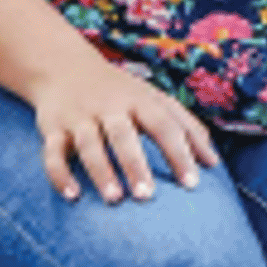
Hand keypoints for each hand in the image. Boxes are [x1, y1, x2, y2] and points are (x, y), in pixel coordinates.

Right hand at [32, 54, 218, 203]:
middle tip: (148, 196)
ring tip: (114, 199)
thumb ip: (187, 127)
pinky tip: (73, 196)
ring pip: (88, 144)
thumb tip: (214, 162)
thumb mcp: (155, 100)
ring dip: (100, 171)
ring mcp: (79, 117)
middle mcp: (109, 107)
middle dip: (134, 164)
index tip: (193, 184)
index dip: (179, 153)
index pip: (164, 125)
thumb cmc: (121, 92)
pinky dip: (60, 175)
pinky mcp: (52, 128)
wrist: (65, 67)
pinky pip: (52, 153)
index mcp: (139, 100)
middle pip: (123, 135)